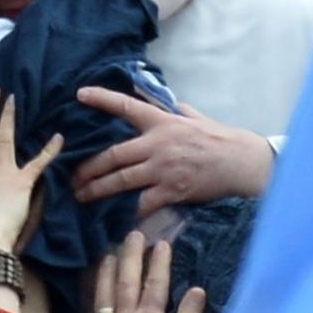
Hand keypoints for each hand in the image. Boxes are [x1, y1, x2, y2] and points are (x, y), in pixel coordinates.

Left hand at [73, 87, 272, 216]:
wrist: (241, 162)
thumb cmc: (218, 137)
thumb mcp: (193, 116)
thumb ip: (171, 110)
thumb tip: (158, 100)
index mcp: (162, 121)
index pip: (127, 106)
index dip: (102, 99)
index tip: (80, 94)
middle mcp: (158, 144)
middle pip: (113, 155)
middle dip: (89, 167)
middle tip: (71, 176)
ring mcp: (163, 169)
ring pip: (121, 181)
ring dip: (97, 189)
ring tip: (81, 196)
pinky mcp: (172, 191)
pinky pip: (142, 204)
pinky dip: (126, 212)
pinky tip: (111, 218)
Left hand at [83, 231, 205, 312]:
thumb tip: (198, 290)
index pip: (155, 282)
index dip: (159, 261)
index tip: (161, 242)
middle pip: (127, 278)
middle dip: (131, 253)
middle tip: (133, 233)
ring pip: (104, 289)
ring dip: (107, 267)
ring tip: (109, 250)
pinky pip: (89, 308)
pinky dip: (90, 292)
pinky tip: (89, 284)